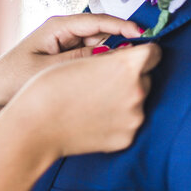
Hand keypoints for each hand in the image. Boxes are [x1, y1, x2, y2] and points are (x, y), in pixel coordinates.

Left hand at [0, 14, 144, 128]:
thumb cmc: (9, 81)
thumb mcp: (45, 69)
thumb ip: (79, 62)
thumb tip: (113, 56)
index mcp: (57, 27)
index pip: (98, 21)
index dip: (122, 26)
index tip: (143, 35)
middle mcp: (64, 35)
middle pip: (103, 34)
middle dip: (123, 43)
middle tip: (141, 59)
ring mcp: (67, 50)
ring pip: (100, 51)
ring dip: (113, 60)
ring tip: (128, 72)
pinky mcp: (67, 67)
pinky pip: (91, 65)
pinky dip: (102, 71)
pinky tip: (112, 83)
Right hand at [8, 42, 160, 157]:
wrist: (36, 125)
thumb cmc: (52, 87)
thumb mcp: (83, 60)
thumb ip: (113, 57)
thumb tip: (132, 57)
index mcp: (128, 66)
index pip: (154, 53)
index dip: (143, 52)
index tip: (135, 56)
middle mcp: (137, 91)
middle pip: (145, 78)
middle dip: (131, 78)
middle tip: (102, 83)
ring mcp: (134, 118)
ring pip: (137, 101)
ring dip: (124, 100)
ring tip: (94, 102)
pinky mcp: (127, 138)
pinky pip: (129, 123)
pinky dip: (117, 120)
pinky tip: (94, 119)